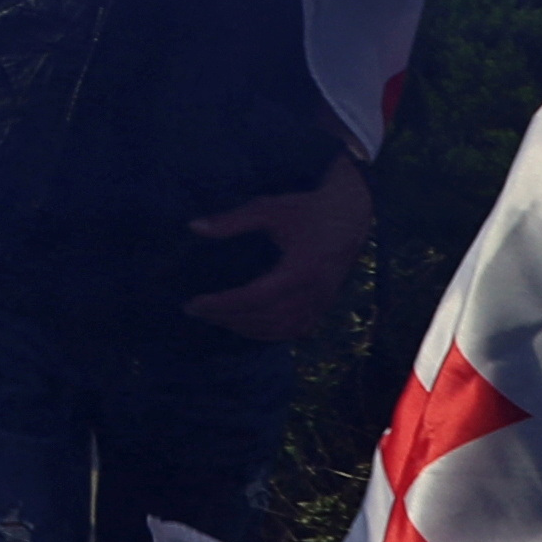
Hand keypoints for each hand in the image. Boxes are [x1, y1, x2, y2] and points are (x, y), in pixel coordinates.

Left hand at [186, 155, 375, 341]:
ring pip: (280, 329)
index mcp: (301, 269)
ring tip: (213, 318)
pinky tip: (244, 326)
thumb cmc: (305, 210)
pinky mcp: (324, 306)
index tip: (193, 303)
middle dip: (226, 317)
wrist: (349, 216)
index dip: (223, 304)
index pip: (255, 297)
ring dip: (245, 328)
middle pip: (265, 317)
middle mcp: (314, 292)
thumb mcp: (267, 208)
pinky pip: (295, 330)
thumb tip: (193, 227)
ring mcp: (322, 302)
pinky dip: (268, 333)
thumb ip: (232, 220)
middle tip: (194, 310)